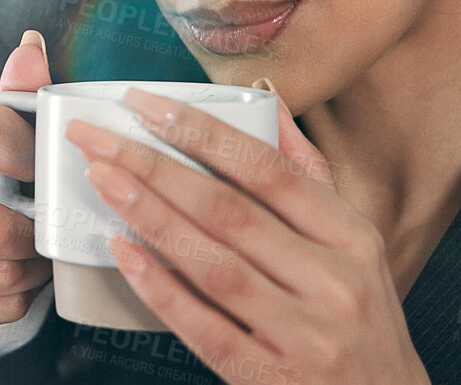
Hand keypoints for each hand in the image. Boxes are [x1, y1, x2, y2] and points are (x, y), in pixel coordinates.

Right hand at [0, 30, 54, 332]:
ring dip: (30, 272)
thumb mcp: (17, 136)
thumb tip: (31, 45)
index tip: (44, 172)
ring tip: (29, 254)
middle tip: (44, 231)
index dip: (24, 154)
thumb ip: (27, 93)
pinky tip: (10, 279)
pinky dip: (16, 301)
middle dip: (32, 239)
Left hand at [64, 84, 429, 383]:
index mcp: (351, 238)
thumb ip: (310, 177)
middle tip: (98, 138)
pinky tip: (124, 254)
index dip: (201, 131)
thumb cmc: (363, 326)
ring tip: (102, 181)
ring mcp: (304, 335)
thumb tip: (268, 103)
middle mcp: (332, 282)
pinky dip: (161, 288)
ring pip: (212, 263)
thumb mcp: (357, 248)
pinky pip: (205, 327)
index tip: (144, 104)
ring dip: (149, 216)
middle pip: (228, 210)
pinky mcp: (271, 379)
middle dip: (153, 166)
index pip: (266, 169)